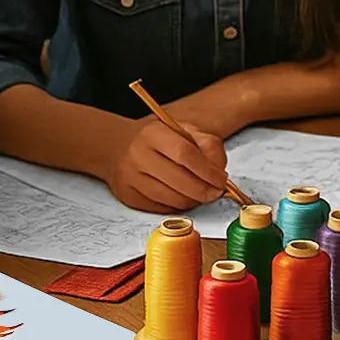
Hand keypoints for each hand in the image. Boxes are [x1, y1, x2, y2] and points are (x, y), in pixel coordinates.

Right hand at [96, 120, 228, 213]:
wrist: (117, 147)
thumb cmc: (156, 140)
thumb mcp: (183, 130)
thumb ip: (207, 145)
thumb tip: (219, 171)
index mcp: (153, 134)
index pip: (185, 154)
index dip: (208, 171)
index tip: (221, 180)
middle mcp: (138, 155)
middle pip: (180, 181)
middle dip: (204, 191)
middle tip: (216, 192)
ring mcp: (130, 178)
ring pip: (171, 199)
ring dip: (193, 201)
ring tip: (201, 193)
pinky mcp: (128, 196)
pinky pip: (161, 208)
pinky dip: (178, 206)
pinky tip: (183, 197)